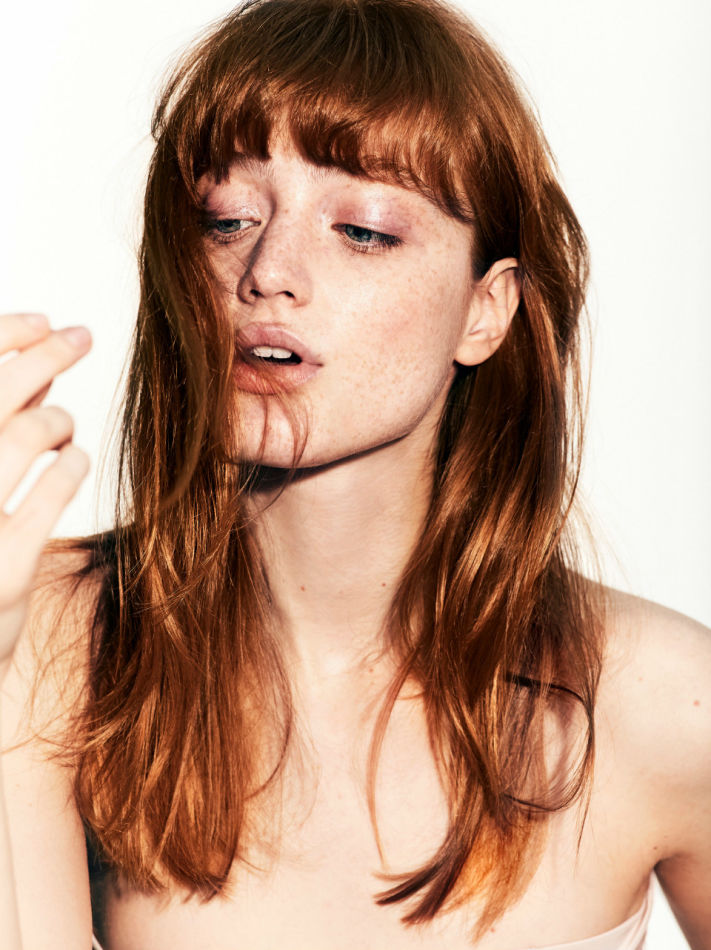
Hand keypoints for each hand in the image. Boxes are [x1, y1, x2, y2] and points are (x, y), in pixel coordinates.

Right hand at [0, 313, 91, 665]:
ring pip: (31, 431)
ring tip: (63, 426)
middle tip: (79, 334)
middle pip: (0, 391)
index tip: (42, 320)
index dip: (4, 333)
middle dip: (46, 351)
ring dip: (59, 416)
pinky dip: (75, 462)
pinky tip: (74, 461)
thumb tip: (35, 370)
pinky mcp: (7, 564)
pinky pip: (58, 486)